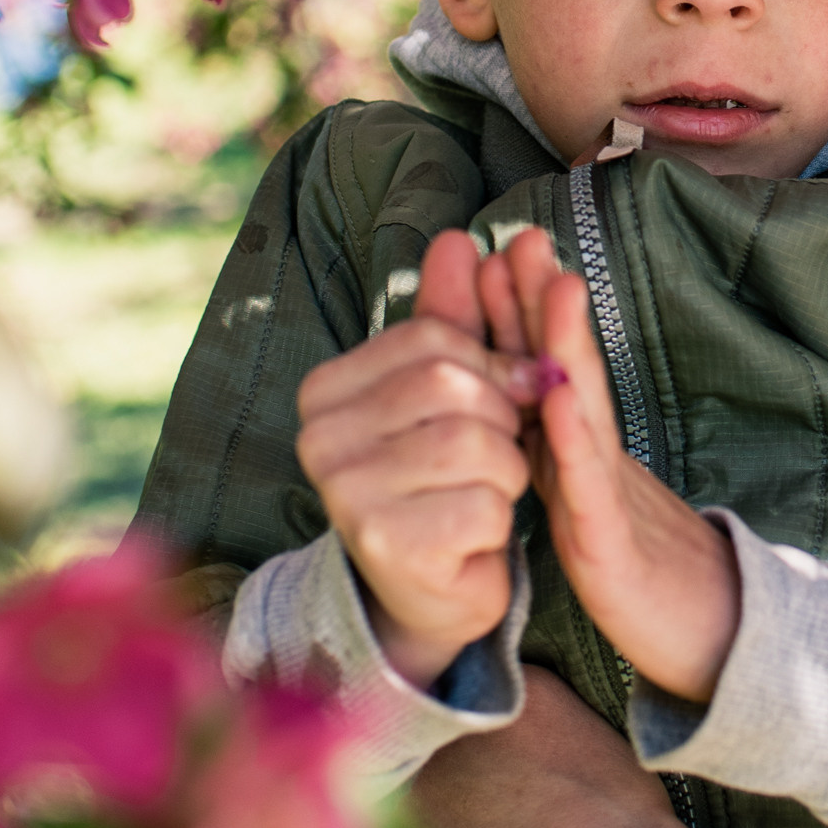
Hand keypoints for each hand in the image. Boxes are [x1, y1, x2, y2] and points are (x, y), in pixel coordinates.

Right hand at [295, 228, 536, 690]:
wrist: (430, 588)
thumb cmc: (439, 479)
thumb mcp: (444, 394)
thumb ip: (451, 318)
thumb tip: (462, 239)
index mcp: (326, 391)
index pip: (434, 340)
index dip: (494, 363)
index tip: (508, 395)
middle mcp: (319, 440)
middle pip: (457, 388)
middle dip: (504, 421)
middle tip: (494, 457)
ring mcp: (347, 495)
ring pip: (478, 445)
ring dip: (507, 473)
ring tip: (480, 496)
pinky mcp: (388, 547)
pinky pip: (486, 505)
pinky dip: (500, 520)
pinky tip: (472, 539)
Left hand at [479, 224, 740, 702]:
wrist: (716, 647)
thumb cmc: (652, 580)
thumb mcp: (593, 510)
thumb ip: (566, 459)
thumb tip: (534, 405)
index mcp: (581, 458)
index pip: (546, 375)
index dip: (519, 316)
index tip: (489, 252)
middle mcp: (598, 464)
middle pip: (568, 371)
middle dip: (541, 303)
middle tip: (521, 234)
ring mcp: (611, 502)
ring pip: (584, 412)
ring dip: (566, 345)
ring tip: (551, 282)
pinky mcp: (615, 553)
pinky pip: (591, 492)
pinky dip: (575, 441)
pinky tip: (559, 398)